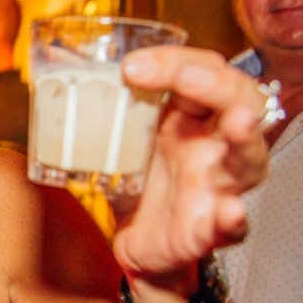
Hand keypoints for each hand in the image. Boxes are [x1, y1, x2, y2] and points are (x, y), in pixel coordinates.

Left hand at [113, 47, 268, 290]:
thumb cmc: (138, 183)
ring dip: (245, 138)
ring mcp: (220, 185)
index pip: (201, 71)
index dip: (174, 62)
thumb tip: (51, 61)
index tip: (132, 66)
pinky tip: (228, 212)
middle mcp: (213, 144)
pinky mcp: (213, 229)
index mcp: (191, 116)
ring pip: (250, 156)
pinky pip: (235, 225)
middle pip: (241, 101)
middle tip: (188, 78)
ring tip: (239, 124)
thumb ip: (95, 107)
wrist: (139, 241)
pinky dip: (233, 218)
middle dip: (219, 84)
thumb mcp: (115, 140)